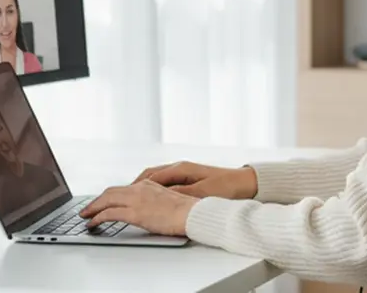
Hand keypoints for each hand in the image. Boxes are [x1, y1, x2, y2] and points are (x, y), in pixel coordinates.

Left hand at [79, 180, 196, 235]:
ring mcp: (136, 200)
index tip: (102, 202)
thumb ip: (153, 202)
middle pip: (110, 192)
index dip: (108, 196)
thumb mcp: (167, 200)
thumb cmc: (186, 211)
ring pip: (106, 200)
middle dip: (96, 201)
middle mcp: (139, 188)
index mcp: (147, 184)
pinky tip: (92, 224)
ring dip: (92, 208)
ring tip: (85, 216)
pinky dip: (97, 218)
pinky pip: (109, 214)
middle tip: (87, 209)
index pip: (122, 188)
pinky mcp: (134, 213)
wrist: (193, 213)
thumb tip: (145, 211)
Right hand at [131, 161, 257, 199]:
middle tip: (120, 196)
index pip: (150, 176)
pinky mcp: (190, 178)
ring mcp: (185, 172)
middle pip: (149, 175)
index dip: (134, 185)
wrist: (246, 183)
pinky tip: (152, 199)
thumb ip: (179, 193)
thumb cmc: (226, 187)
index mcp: (181, 168)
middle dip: (134, 185)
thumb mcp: (201, 193)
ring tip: (132, 199)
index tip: (122, 195)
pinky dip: (154, 189)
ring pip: (157, 178)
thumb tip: (158, 195)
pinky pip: (165, 182)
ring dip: (143, 187)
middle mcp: (180, 167)